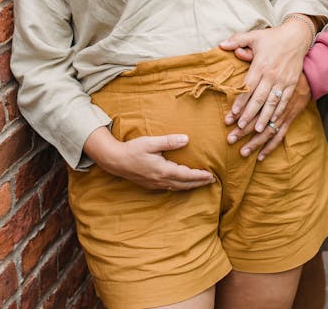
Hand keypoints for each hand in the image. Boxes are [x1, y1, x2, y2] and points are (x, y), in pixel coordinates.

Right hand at [84, 127, 214, 190]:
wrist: (115, 160)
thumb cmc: (133, 149)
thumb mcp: (151, 142)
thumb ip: (169, 141)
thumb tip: (186, 139)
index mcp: (163, 170)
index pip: (186, 175)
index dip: (199, 176)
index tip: (211, 175)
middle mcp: (161, 180)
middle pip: (184, 184)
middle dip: (198, 183)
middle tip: (211, 181)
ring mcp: (155, 184)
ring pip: (177, 188)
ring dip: (190, 186)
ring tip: (201, 183)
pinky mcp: (150, 185)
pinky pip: (170, 188)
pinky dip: (180, 187)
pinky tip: (182, 184)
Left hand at [219, 18, 312, 133]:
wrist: (297, 37)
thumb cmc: (273, 37)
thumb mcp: (254, 36)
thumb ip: (237, 40)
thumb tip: (221, 45)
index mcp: (261, 65)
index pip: (248, 87)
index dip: (240, 101)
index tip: (233, 113)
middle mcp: (272, 75)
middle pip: (259, 98)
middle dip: (249, 114)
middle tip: (240, 127)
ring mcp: (283, 81)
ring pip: (272, 103)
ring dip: (264, 117)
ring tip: (257, 130)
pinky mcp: (292, 84)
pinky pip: (284, 101)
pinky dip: (278, 112)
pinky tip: (272, 122)